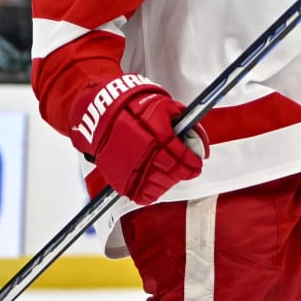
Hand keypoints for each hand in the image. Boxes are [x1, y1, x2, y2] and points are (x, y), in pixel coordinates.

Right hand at [71, 74, 207, 204]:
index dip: (192, 163)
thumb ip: (182, 121)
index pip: (182, 156)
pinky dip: (151, 192)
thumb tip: (196, 136)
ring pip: (159, 185)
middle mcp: (146, 154)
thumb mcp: (163, 106)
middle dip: (183, 173)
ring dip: (169, 182)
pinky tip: (155, 184)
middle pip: (172, 173)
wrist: (104, 113)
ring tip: (172, 175)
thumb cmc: (132, 108)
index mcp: (158, 136)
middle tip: (188, 170)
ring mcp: (132, 168)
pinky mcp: (120, 178)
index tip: (196, 164)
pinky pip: (141, 194)